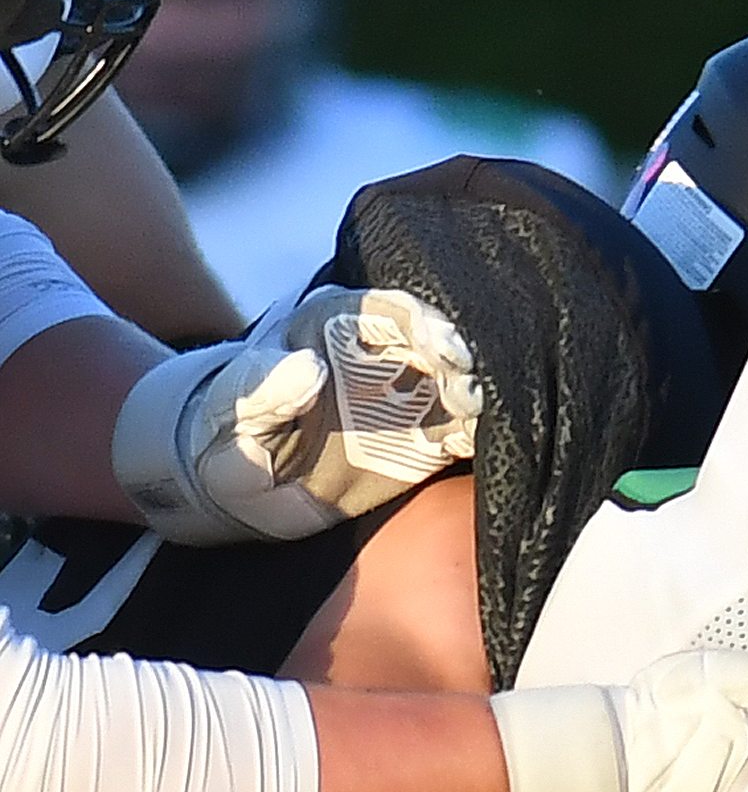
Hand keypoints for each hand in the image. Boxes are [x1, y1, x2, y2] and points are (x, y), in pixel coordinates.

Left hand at [112, 285, 482, 543]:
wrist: (226, 479)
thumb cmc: (223, 431)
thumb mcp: (231, 407)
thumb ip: (266, 386)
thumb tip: (310, 366)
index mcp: (335, 327)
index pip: (389, 311)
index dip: (421, 323)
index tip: (441, 347)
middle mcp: (381, 355)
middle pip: (437, 345)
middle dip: (459, 362)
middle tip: (467, 389)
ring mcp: (405, 397)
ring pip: (457, 386)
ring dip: (475, 400)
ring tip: (476, 419)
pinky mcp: (420, 441)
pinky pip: (458, 433)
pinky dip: (475, 437)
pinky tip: (481, 444)